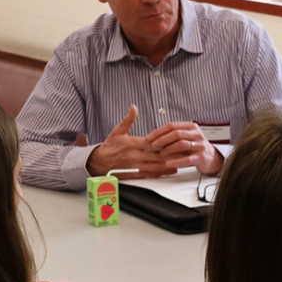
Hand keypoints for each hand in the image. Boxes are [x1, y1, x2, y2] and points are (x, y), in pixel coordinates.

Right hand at [87, 106, 212, 176]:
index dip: (163, 142)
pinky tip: (170, 169)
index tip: (174, 140)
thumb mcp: (118, 131)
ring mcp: (135, 166)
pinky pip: (151, 174)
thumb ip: (128, 119)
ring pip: (156, 166)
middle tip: (182, 152)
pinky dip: (162, 172)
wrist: (98, 162)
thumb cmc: (110, 146)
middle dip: (171, 154)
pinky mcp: (134, 175)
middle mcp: (134, 156)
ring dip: (169, 164)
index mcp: (131, 143)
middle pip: (156, 155)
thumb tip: (134, 107)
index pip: (151, 143)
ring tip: (181, 161)